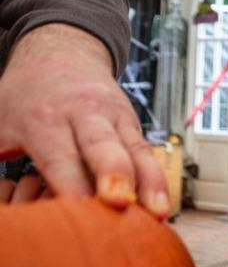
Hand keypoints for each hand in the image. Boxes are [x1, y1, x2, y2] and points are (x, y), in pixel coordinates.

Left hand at [0, 24, 167, 216]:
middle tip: (118, 201)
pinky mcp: (132, 124)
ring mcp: (113, 118)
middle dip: (112, 174)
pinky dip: (156, 179)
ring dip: (147, 182)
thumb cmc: (24, 97)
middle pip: (101, 146)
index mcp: (43, 119)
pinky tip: (163, 204)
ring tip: (157, 213)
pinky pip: (147, 152)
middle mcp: (83, 115)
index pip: (58, 155)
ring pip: (134, 150)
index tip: (77, 208)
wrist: (62, 53)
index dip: (67, 182)